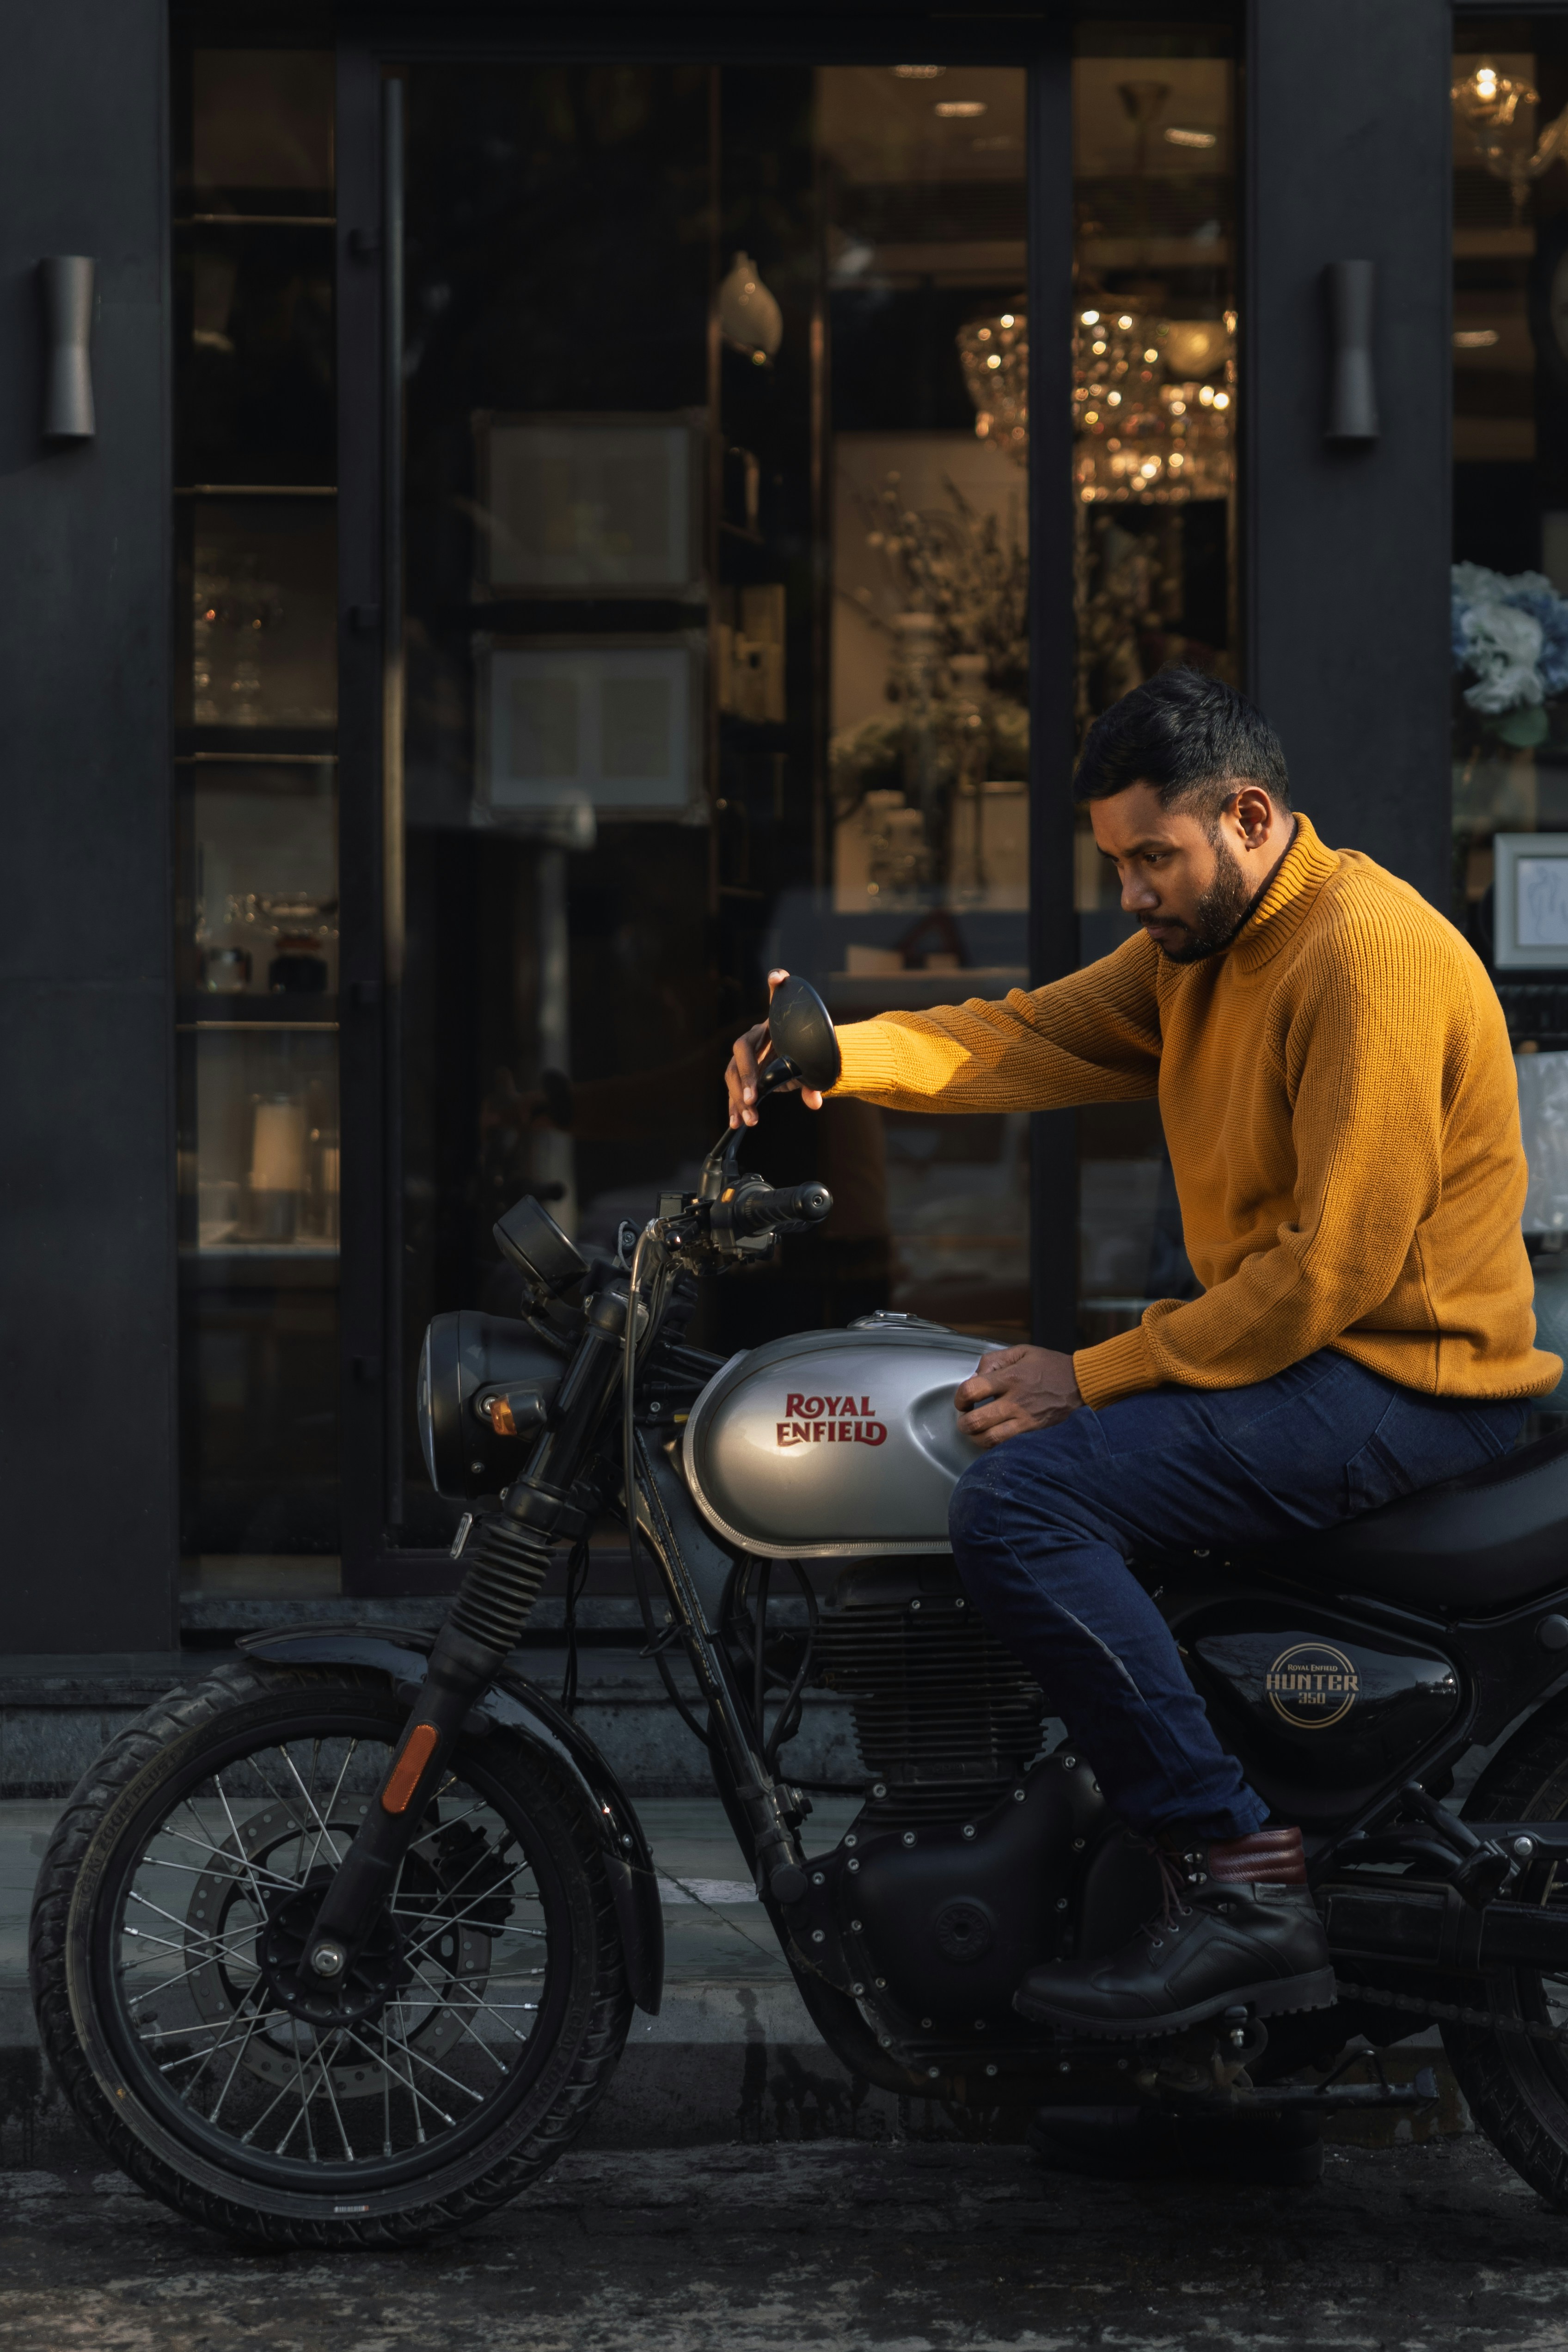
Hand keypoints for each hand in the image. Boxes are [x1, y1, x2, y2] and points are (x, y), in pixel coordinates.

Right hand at [726, 969, 825, 1128]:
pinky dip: (735, 1107)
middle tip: (755, 1097)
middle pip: (741, 1050)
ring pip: (733, 1073)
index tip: (779, 977)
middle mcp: (755, 1038)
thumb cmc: (804, 1062)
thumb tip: (815, 1102)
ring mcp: (745, 1058)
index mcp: (773, 1027)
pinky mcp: (742, 1077)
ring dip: (739, 1096)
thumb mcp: (811, 1071)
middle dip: (747, 1074)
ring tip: (749, 1117)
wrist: (798, 1069)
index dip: (776, 986)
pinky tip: (736, 1123)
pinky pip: (734, 1090)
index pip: (774, 1001)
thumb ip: (813, 1083)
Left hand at [954, 1346, 1082, 1447]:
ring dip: (976, 1437)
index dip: (959, 1398)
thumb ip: (994, 1360)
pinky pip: (1007, 1446)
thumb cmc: (1052, 1367)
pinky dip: (995, 1446)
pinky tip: (995, 1436)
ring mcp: (1026, 1421)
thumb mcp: (1022, 1352)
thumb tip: (975, 1376)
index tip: (962, 1400)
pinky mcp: (1034, 1434)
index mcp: (1011, 1378)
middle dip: (963, 1423)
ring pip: (989, 1439)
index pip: (971, 1391)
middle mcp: (1016, 1401)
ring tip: (977, 1431)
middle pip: (976, 1421)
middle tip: (966, 1418)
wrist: (1083, 1384)